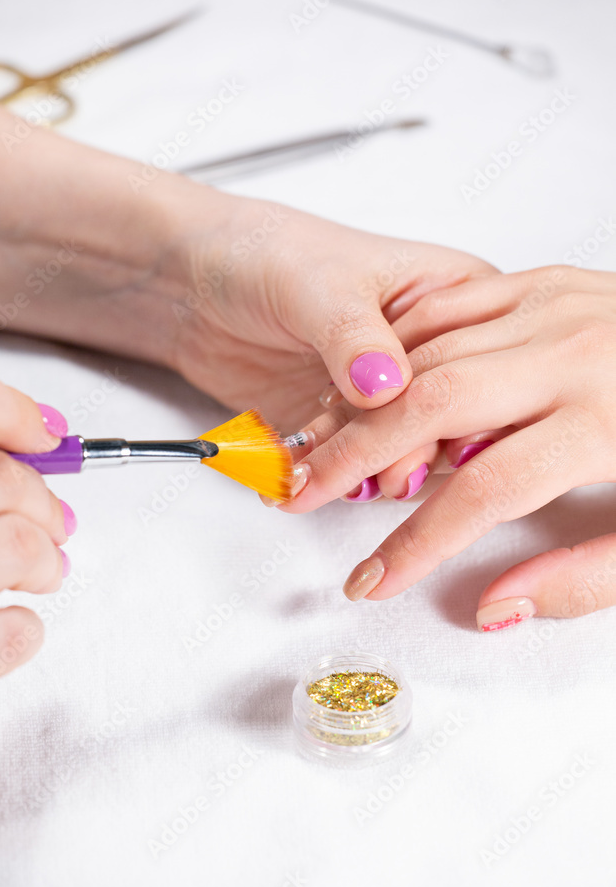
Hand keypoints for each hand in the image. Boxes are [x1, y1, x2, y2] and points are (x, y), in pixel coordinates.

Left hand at [0, 90, 495, 434]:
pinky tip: (303, 476)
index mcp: (450, 298)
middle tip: (372, 468)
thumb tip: (389, 384)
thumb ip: (355, 335)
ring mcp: (385, 398)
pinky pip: (352, 471)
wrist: (190, 285)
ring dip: (364, 473)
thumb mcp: (319, 282)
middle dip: (409, 451)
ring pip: (404, 456)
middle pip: (452, 424)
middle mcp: (427, 354)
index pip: (483, 367)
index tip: (422, 433)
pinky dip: (328, 480)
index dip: (459, 407)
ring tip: (325, 473)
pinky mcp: (345, 430)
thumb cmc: (262, 253)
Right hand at [0, 363, 74, 695]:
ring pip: (12, 546)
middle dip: (39, 493)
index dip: (9, 409)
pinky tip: (11, 621)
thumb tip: (29, 436)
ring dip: (44, 555)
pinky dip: (23, 626)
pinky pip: (2, 638)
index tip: (38, 432)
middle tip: (46, 513)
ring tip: (40, 568)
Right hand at [278, 266, 615, 629]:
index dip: (414, 546)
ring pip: (428, 350)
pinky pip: (450, 303)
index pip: (479, 495)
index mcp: (604, 422)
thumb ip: (582, 577)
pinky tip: (371, 379)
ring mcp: (556, 305)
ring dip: (364, 402)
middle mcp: (572, 353)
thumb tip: (494, 605)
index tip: (372, 579)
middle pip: (428, 405)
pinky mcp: (547, 280)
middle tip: (301, 493)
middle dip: (353, 456)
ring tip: (317, 444)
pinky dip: (402, 341)